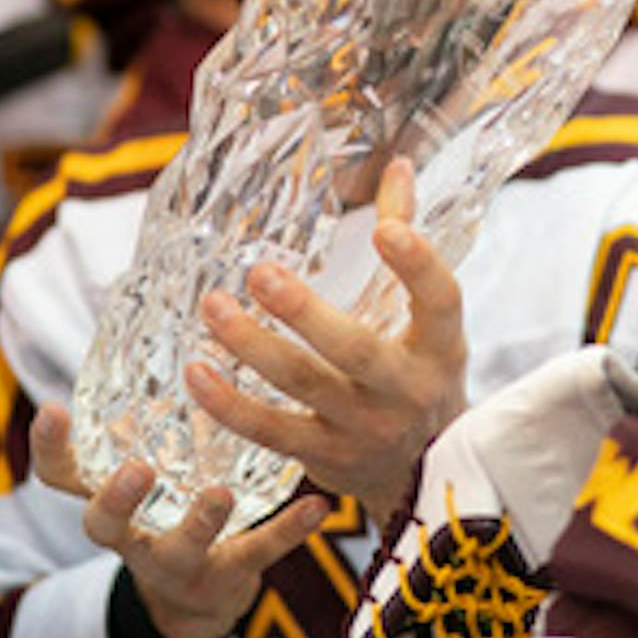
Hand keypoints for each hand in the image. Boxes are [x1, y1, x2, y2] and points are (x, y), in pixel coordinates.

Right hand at [31, 404, 328, 637]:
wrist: (199, 599)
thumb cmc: (169, 505)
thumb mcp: (148, 464)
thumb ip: (144, 414)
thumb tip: (160, 309)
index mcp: (107, 499)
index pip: (59, 475)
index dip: (49, 448)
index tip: (52, 409)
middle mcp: (133, 535)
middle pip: (103, 525)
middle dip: (117, 500)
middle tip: (137, 469)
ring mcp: (178, 563)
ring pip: (181, 547)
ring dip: (200, 521)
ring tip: (221, 493)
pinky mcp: (228, 577)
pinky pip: (258, 553)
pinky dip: (288, 531)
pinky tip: (319, 505)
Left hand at [183, 158, 468, 525]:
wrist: (424, 473)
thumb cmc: (419, 372)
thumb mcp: (430, 319)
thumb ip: (408, 240)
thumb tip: (399, 164)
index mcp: (440, 346)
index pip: (441, 301)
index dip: (418, 267)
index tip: (385, 229)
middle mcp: (406, 390)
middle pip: (357, 351)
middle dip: (306, 314)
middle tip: (260, 272)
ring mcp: (364, 428)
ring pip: (305, 388)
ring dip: (254, 347)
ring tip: (213, 307)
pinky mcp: (324, 458)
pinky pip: (270, 431)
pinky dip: (230, 405)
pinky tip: (196, 370)